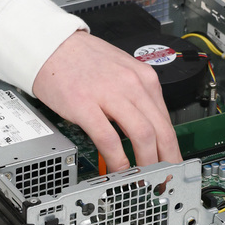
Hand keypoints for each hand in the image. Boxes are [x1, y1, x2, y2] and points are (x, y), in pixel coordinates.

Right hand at [32, 30, 181, 171]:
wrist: (51, 44)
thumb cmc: (83, 58)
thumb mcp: (121, 69)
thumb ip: (137, 95)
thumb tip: (149, 126)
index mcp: (143, 77)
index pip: (167, 120)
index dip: (173, 148)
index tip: (172, 163)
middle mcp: (131, 84)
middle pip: (161, 130)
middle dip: (167, 160)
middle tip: (165, 179)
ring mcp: (109, 94)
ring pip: (142, 135)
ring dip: (147, 163)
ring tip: (144, 179)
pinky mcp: (84, 104)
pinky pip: (109, 139)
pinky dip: (117, 159)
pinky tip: (118, 169)